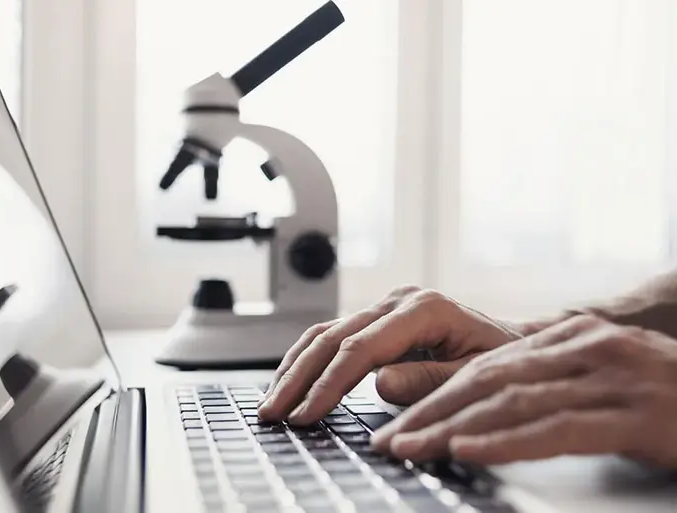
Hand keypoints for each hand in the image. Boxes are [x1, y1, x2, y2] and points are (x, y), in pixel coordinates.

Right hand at [257, 287, 522, 424]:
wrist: (511, 340)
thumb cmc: (500, 358)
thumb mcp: (476, 374)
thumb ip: (430, 379)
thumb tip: (379, 383)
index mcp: (423, 309)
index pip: (361, 349)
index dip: (329, 384)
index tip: (307, 414)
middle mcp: (398, 300)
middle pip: (333, 337)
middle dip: (299, 378)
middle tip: (272, 412)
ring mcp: (385, 306)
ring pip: (325, 332)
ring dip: (295, 368)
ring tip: (271, 401)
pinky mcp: (377, 318)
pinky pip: (334, 335)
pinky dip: (308, 359)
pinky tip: (291, 379)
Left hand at [371, 315, 676, 468]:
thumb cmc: (664, 398)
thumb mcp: (596, 382)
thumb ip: (540, 389)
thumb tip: (475, 411)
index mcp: (570, 338)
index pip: (487, 367)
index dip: (435, 394)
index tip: (397, 422)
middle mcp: (585, 348)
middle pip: (487, 380)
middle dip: (431, 412)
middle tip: (389, 440)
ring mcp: (610, 378)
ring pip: (512, 401)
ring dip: (451, 427)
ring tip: (409, 446)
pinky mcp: (636, 414)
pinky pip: (556, 428)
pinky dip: (506, 440)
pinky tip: (468, 449)